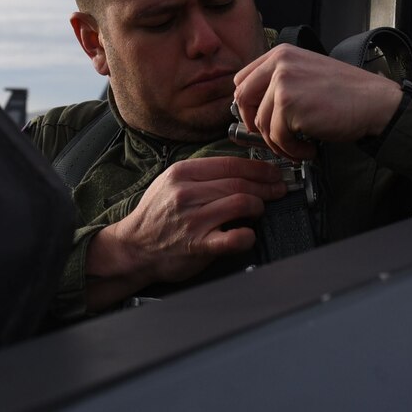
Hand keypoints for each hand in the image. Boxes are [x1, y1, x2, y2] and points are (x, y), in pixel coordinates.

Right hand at [84, 155, 287, 309]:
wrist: (133, 248)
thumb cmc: (155, 216)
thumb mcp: (170, 183)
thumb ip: (201, 175)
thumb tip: (240, 170)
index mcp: (182, 174)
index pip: (230, 164)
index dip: (258, 168)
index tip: (272, 173)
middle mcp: (186, 193)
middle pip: (239, 183)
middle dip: (266, 186)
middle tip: (277, 190)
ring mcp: (192, 219)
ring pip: (241, 203)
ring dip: (258, 206)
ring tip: (259, 210)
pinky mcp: (198, 245)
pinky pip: (234, 237)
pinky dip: (248, 236)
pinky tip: (248, 234)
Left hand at [231, 45, 404, 161]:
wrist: (376, 102)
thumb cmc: (348, 92)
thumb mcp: (308, 72)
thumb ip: (280, 82)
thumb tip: (254, 106)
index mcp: (281, 54)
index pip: (243, 79)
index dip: (247, 104)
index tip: (258, 118)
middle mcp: (279, 65)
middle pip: (243, 101)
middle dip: (255, 125)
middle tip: (274, 136)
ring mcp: (283, 84)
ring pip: (261, 124)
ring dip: (279, 143)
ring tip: (299, 146)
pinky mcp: (290, 106)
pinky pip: (277, 138)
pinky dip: (292, 150)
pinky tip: (308, 148)